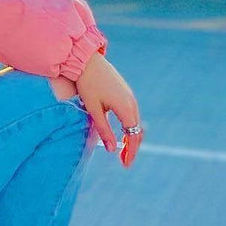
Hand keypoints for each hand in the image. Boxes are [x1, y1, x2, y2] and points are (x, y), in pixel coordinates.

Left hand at [76, 51, 142, 166]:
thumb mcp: (93, 109)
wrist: (87, 61)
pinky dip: (130, 126)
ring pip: (136, 122)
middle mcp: (132, 102)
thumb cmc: (88, 84)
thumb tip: (111, 149)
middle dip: (132, 148)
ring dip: (131, 137)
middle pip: (137, 130)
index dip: (130, 152)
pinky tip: (122, 133)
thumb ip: (103, 129)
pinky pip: (132, 114)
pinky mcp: (126, 93)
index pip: (133, 135)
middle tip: (124, 162)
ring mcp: (130, 96)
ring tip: (122, 151)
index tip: (125, 165)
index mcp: (125, 107)